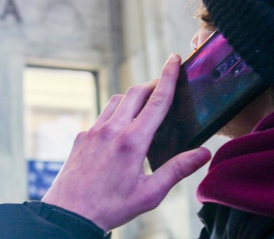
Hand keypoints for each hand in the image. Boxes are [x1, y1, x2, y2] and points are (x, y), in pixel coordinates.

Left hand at [41, 54, 212, 230]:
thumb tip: (203, 153)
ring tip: (145, 105)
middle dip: (152, 83)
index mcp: (132, 141)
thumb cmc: (111, 207)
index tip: (174, 59)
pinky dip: (116, 113)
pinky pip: (102, 115)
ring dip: (133, 97)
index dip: (168, 77)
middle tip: (165, 83)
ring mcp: (94, 131)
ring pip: (116, 101)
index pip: (156, 100)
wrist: (69, 213)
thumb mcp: (150, 193)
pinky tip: (121, 127)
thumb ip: (177, 170)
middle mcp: (112, 129)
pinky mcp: (81, 136)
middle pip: (136, 93)